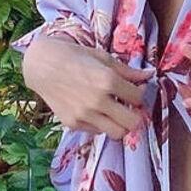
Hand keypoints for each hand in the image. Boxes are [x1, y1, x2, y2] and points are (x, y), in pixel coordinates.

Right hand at [23, 30, 152, 138]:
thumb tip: (149, 75)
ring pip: (117, 133)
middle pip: (132, 122)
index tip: (134, 91)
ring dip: (120, 124)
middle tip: (129, 107)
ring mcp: (84, 115)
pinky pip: (97, 131)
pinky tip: (97, 112)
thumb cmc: (74, 56)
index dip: (140, 94)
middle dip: (135, 115)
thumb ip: (127, 71)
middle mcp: (98, 101)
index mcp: (108, 80)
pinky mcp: (73, 123)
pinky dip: (102, 124)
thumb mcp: (103, 58)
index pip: (139, 98)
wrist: (41, 65)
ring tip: (115, 114)